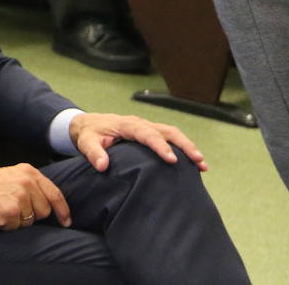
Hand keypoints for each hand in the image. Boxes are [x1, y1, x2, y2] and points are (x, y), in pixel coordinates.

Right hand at [0, 164, 69, 230]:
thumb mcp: (10, 176)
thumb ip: (31, 184)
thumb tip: (50, 202)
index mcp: (28, 172)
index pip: (55, 193)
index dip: (63, 210)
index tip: (66, 221)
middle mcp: (26, 182)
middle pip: (45, 210)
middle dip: (33, 215)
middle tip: (12, 209)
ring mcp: (19, 197)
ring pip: (31, 221)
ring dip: (18, 221)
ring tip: (2, 210)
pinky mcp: (11, 211)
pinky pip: (17, 227)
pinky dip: (7, 226)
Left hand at [68, 112, 207, 172]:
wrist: (88, 124)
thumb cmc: (88, 134)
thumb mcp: (85, 142)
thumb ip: (93, 152)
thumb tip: (103, 165)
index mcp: (127, 125)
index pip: (147, 134)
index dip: (160, 146)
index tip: (172, 160)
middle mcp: (140, 123)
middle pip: (168, 131)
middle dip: (184, 145)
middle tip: (199, 161)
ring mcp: (147, 127)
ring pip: (172, 133)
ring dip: (188, 147)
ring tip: (202, 165)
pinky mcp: (150, 133)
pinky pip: (169, 137)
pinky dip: (183, 148)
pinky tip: (192, 164)